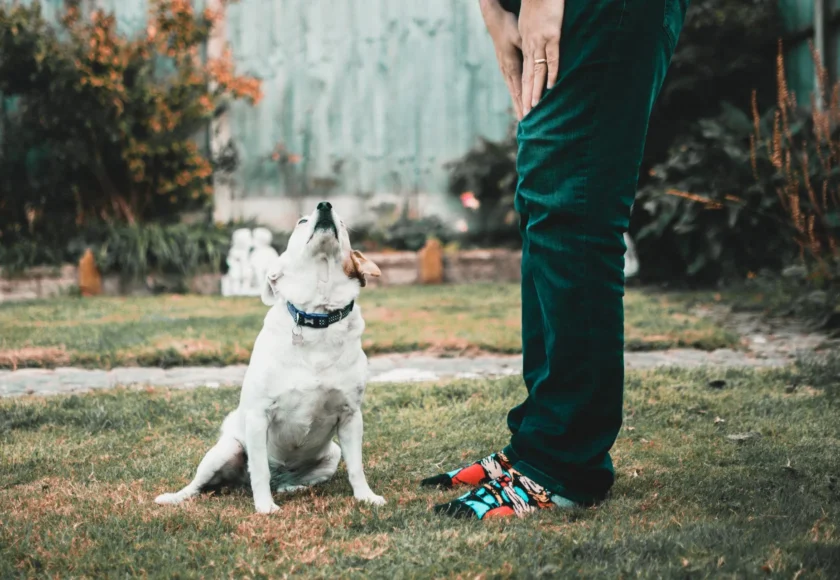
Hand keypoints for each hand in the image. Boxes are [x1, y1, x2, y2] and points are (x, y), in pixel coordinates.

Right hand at [479, 0, 524, 119]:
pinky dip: (516, 95)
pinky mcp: (505, 66)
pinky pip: (512, 84)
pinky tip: (518, 100)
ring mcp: (505, 69)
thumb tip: (534, 62)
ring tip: (522, 116)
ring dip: (518, 104)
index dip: (524, 103)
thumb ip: (526, 51)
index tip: (528, 115)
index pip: (519, 90)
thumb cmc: (508, 26)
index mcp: (511, 66)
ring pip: (513, 90)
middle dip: (521, 109)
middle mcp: (507, 70)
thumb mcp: (519, 38)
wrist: (494, 20)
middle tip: (525, 124)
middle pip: (515, 94)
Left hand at [519, 0, 563, 115]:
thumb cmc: (535, 8)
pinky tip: (551, 85)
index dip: (521, 93)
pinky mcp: (551, 35)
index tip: (521, 110)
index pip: (520, 76)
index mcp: (523, 47)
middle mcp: (528, 47)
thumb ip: (529, 44)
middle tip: (525, 117)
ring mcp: (539, 42)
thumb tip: (532, 58)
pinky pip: (551, 56)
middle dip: (525, 98)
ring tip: (534, 107)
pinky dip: (551, 71)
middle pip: (526, 78)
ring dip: (535, 90)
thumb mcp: (528, 29)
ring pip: (536, 71)